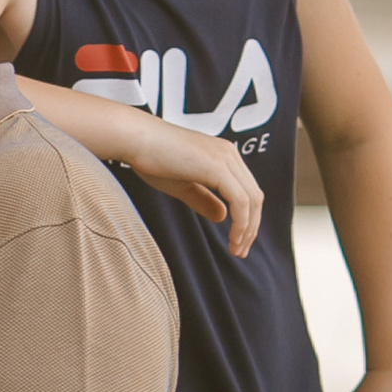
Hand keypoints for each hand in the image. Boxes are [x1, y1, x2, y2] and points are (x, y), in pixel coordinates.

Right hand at [110, 115, 262, 258]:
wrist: (135, 139)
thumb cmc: (152, 158)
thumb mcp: (183, 185)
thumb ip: (204, 200)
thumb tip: (223, 217)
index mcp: (223, 155)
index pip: (247, 191)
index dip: (247, 220)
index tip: (237, 242)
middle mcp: (229, 154)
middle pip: (255, 197)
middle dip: (251, 228)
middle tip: (240, 252)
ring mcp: (226, 158)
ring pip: (252, 200)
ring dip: (247, 229)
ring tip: (236, 249)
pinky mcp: (218, 167)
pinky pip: (240, 201)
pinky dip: (241, 223)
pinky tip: (232, 239)